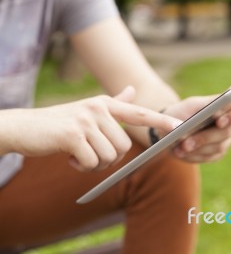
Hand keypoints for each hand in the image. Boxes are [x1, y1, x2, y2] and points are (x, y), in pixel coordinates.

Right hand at [0, 86, 180, 170]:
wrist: (25, 128)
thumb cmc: (60, 122)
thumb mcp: (88, 109)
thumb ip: (114, 103)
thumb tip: (132, 90)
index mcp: (105, 104)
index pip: (139, 113)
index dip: (160, 121)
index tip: (178, 127)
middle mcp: (98, 108)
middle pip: (124, 147)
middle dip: (109, 158)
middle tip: (90, 154)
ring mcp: (86, 120)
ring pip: (109, 156)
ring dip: (94, 164)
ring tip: (78, 154)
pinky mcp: (73, 134)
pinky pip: (91, 163)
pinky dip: (81, 167)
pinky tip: (69, 157)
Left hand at [162, 95, 230, 162]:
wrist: (170, 128)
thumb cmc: (183, 112)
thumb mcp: (191, 105)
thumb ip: (207, 104)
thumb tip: (218, 105)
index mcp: (227, 106)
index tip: (218, 120)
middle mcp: (230, 124)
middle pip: (228, 131)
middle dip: (206, 136)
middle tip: (187, 141)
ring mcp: (225, 140)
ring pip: (218, 146)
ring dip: (197, 147)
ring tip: (180, 147)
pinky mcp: (217, 154)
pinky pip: (208, 157)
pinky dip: (193, 155)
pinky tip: (179, 152)